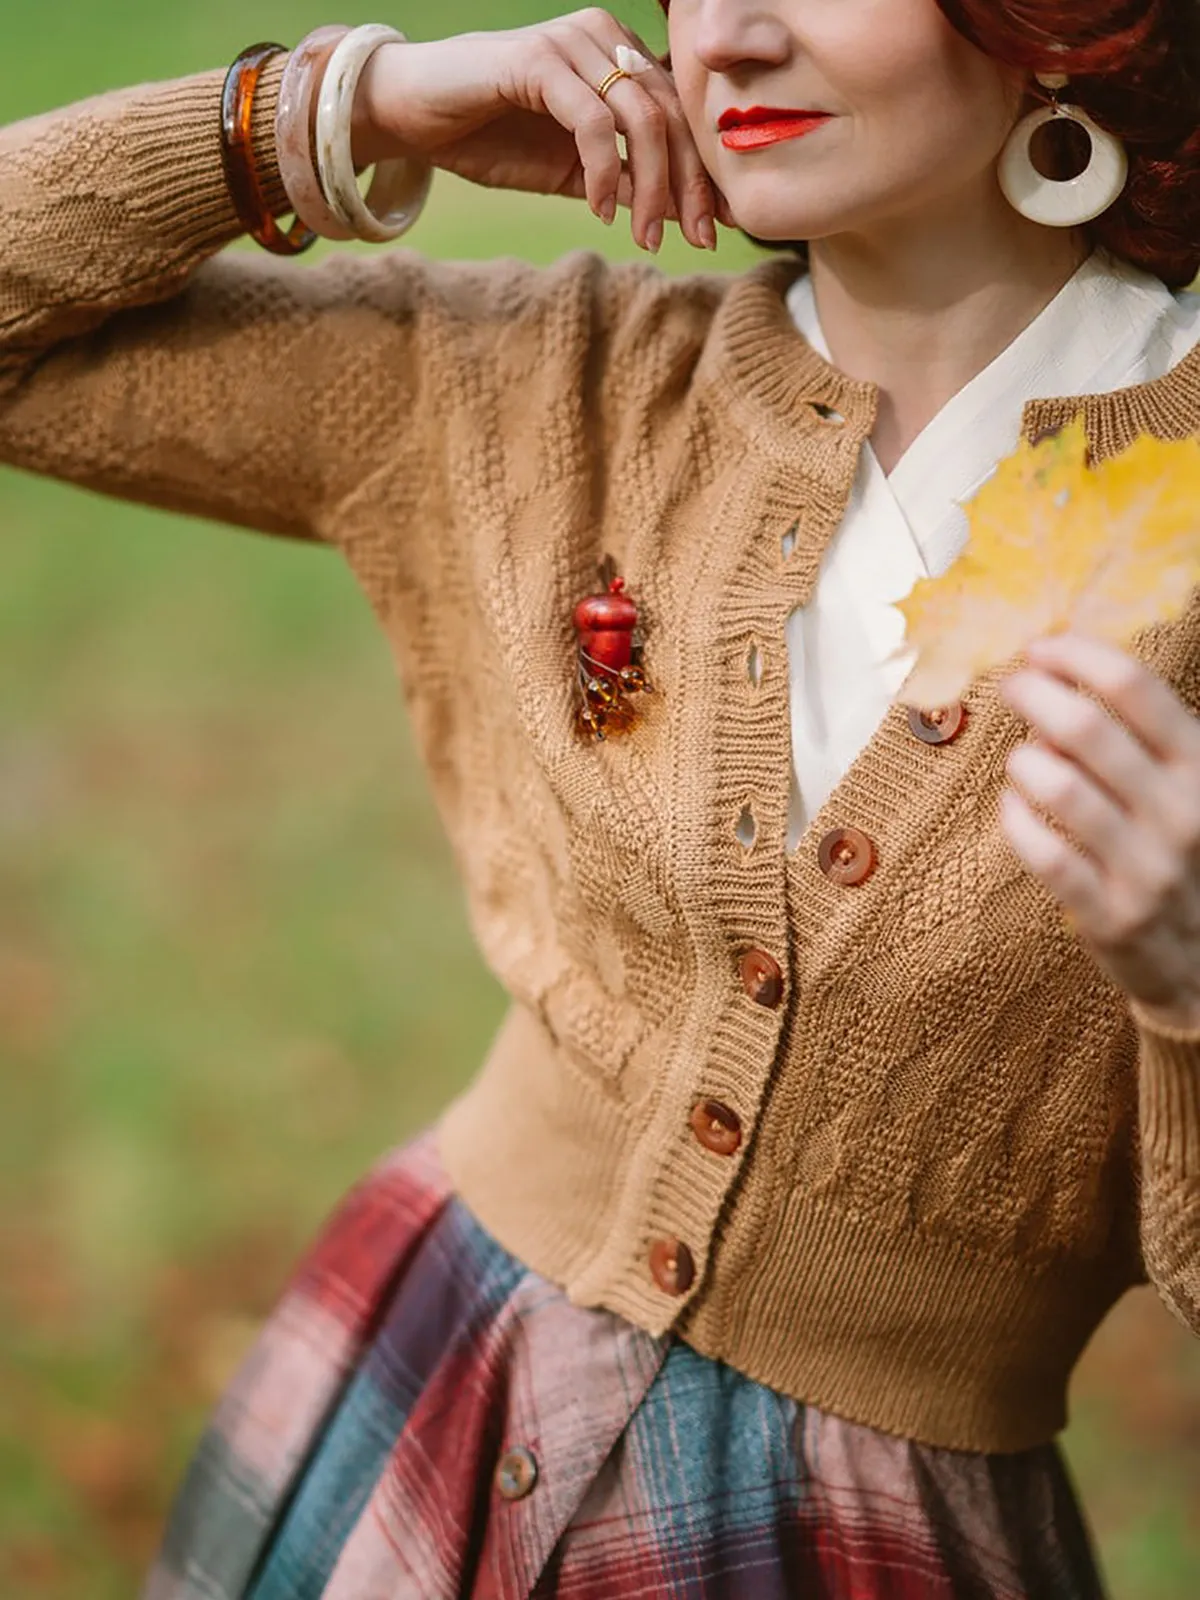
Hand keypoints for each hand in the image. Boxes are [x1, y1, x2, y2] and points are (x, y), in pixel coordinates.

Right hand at [353, 10, 729, 252]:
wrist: (419, 116)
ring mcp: (573, 42)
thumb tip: (681, 216)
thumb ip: (624, 183)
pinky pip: (593, 122)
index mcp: (619, 56)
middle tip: (695, 240)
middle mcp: (604, 37)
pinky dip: (605, 172)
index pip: (678, 116)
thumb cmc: (493, 137)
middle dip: (688, 187)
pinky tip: (602, 210)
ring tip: (646, 236)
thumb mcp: (573, 173)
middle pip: (670, 117)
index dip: (701, 175)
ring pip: (641, 119)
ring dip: (652, 187)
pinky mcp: (541, 60)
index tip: (714, 230)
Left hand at [997, 631, 1199, 1026]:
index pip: (1137, 687)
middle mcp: (1183, 813)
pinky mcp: (1111, 916)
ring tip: (1020, 759)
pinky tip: (1012, 806)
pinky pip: (1045, 855)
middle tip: (1011, 687)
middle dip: (1035, 695)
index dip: (1078, 656)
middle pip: (1089, 729)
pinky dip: (1016, 821)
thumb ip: (1135, 740)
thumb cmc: (1181, 851)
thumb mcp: (1183, 786)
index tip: (1039, 647)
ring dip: (1024, 761)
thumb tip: (1057, 683)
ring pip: (1060, 788)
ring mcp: (1148, 868)